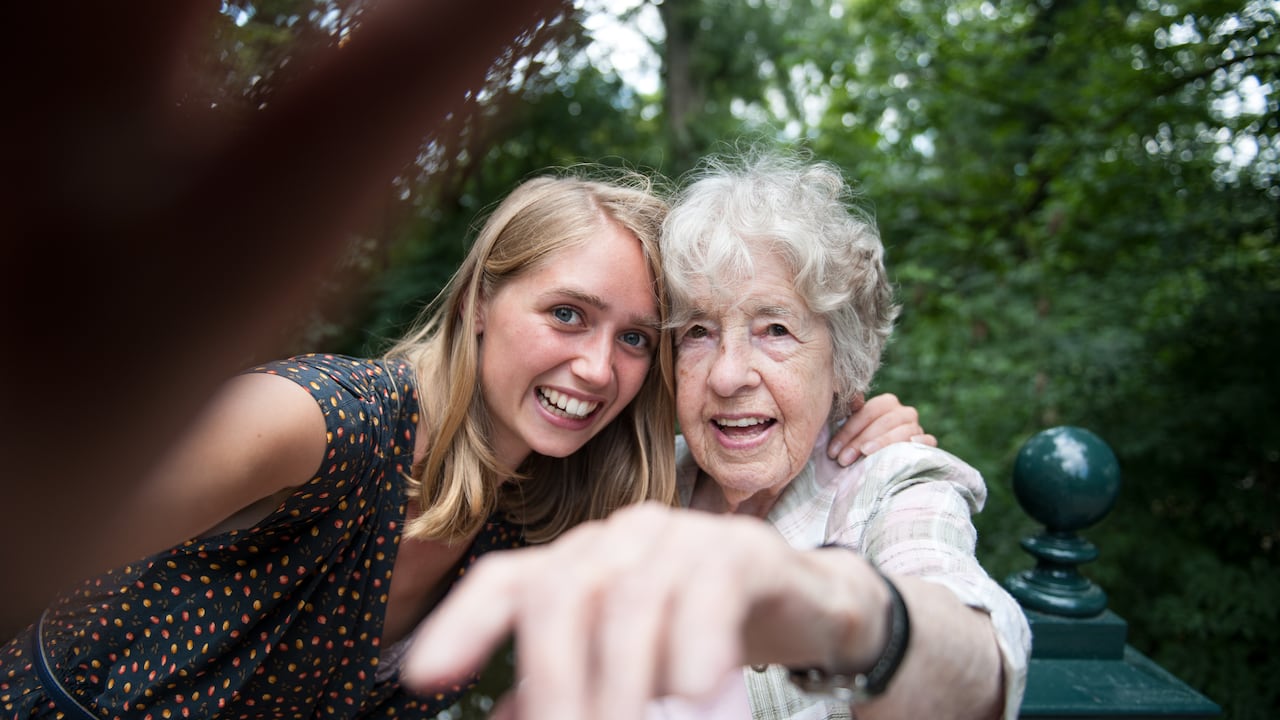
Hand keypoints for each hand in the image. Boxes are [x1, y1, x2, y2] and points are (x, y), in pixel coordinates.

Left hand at [400, 503, 883, 719]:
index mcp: (584, 562)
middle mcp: (623, 537)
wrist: (808, 608)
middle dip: (552, 680)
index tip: (421, 680)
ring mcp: (683, 537)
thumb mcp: (627, 671)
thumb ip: (567, 689)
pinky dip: (693, 643)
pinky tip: (691, 692)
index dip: (461, 625)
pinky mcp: (743, 552)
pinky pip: (707, 588)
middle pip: (563, 591)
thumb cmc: (705, 638)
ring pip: (629, 599)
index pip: (508, 580)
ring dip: (620, 682)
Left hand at [828, 393, 936, 466]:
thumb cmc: (861, 443)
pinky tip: (910, 444)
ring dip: (883, 443)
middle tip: (843, 459)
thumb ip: (847, 411)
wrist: (881, 460)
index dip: (848, 431)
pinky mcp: (928, 444)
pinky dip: (921, 442)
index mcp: (886, 403)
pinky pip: (928, 440)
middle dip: (860, 441)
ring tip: (866, 454)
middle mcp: (904, 412)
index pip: (868, 412)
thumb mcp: (852, 427)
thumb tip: (841, 393)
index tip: (832, 451)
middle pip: (883, 422)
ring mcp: (917, 428)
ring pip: (903, 431)